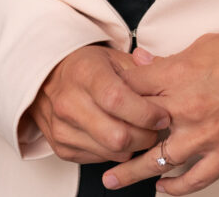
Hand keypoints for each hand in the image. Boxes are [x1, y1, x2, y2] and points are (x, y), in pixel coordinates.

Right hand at [28, 44, 170, 163]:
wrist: (49, 79)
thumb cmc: (88, 68)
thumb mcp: (115, 58)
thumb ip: (143, 70)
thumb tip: (169, 77)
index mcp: (85, 73)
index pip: (117, 100)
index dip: (145, 112)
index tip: (162, 115)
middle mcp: (69, 102)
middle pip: (116, 135)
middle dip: (145, 136)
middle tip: (155, 128)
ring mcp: (62, 128)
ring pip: (110, 152)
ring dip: (133, 147)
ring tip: (140, 131)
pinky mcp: (61, 148)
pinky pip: (99, 159)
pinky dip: (116, 152)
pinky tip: (119, 135)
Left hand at [101, 33, 218, 193]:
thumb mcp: (206, 45)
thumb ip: (170, 59)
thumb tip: (141, 61)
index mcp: (180, 75)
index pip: (132, 87)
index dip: (114, 93)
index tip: (104, 100)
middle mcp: (188, 108)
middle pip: (136, 127)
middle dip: (113, 136)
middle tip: (96, 144)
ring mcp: (207, 135)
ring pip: (159, 160)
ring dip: (132, 172)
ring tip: (112, 179)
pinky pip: (195, 179)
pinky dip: (176, 187)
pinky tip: (163, 187)